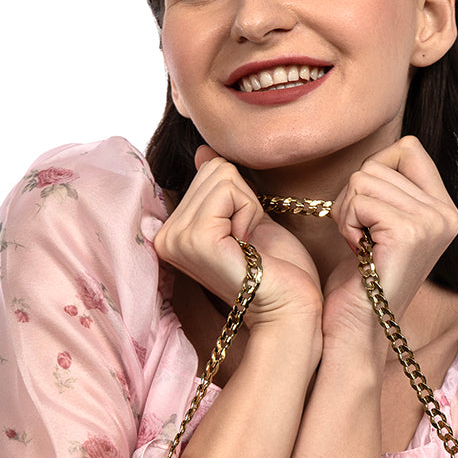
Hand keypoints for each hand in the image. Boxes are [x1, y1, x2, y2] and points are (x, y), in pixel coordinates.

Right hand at [154, 146, 323, 329]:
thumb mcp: (245, 216)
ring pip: (222, 174)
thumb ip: (220, 187)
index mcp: (173, 232)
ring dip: (247, 207)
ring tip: (248, 244)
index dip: (239, 197)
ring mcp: (177, 239)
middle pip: (213, 169)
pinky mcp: (196, 239)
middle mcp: (166, 236)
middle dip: (243, 199)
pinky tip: (248, 246)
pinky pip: (229, 190)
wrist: (291, 306)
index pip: (208, 171)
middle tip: (248, 242)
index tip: (244, 237)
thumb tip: (203, 151)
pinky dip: (249, 212)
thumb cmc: (276, 269)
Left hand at [323, 137, 457, 346]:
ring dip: (346, 212)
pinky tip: (359, 253)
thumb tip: (386, 152)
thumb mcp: (383, 224)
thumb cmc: (359, 280)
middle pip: (380, 161)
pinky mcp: (409, 232)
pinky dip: (346, 224)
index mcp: (445, 209)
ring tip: (360, 247)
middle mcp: (447, 214)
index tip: (370, 216)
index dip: (374, 173)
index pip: (407, 147)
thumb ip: (392, 189)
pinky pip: (358, 199)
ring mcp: (431, 222)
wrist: (355, 328)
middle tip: (361, 238)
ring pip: (364, 177)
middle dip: (354, 197)